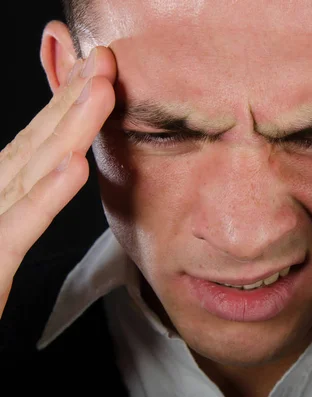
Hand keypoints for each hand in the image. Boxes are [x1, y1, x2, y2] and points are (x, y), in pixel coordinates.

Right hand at [0, 46, 115, 317]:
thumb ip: (22, 200)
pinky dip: (44, 196)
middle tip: (103, 61)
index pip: (35, 146)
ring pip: (30, 173)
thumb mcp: (4, 230)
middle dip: (72, 102)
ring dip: (67, 130)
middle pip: (36, 147)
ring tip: (98, 91)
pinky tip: (71, 166)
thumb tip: (52, 163)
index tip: (94, 75)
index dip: (65, 108)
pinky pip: (18, 227)